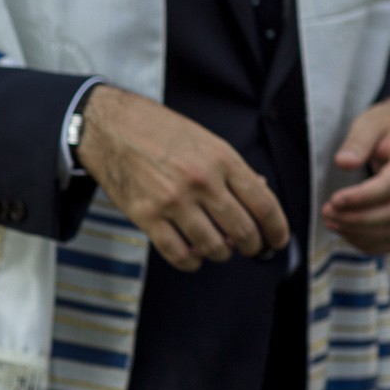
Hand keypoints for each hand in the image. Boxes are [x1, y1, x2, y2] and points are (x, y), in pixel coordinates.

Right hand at [76, 86, 289, 270]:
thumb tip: (261, 193)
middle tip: (251, 248)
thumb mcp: (206, 140)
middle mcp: (201, 181)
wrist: (111, 127)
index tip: (277, 240)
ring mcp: (173, 201)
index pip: (263, 203)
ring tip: (219, 248)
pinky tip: (194, 255)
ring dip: (222, 254)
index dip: (277, 229)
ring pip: (214, 246)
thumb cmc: (159, 131)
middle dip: (253, 246)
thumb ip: (233, 169)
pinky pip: (178, 254)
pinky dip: (192, 261)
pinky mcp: (147, 216)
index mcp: (222, 159)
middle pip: (243, 230)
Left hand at [322, 97, 389, 254]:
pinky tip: (345, 232)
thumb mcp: (369, 123)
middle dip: (356, 219)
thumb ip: (357, 141)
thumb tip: (343, 163)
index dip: (360, 198)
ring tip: (331, 221)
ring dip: (359, 233)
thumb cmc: (387, 126)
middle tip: (326, 212)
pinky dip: (369, 243)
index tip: (333, 200)